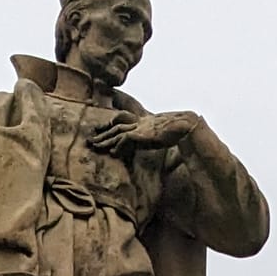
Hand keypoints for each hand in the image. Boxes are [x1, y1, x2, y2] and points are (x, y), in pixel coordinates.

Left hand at [86, 109, 202, 156]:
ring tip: (94, 146)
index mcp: (145, 121)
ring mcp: (140, 128)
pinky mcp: (142, 134)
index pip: (125, 122)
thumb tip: (163, 145)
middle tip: (91, 139)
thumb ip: (160, 137)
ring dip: (105, 140)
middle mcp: (140, 123)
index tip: (104, 130)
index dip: (113, 127)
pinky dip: (118, 146)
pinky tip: (112, 153)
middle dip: (104, 133)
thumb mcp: (167, 133)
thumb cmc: (181, 130)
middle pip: (117, 127)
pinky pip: (126, 140)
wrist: (186, 125)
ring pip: (117, 133)